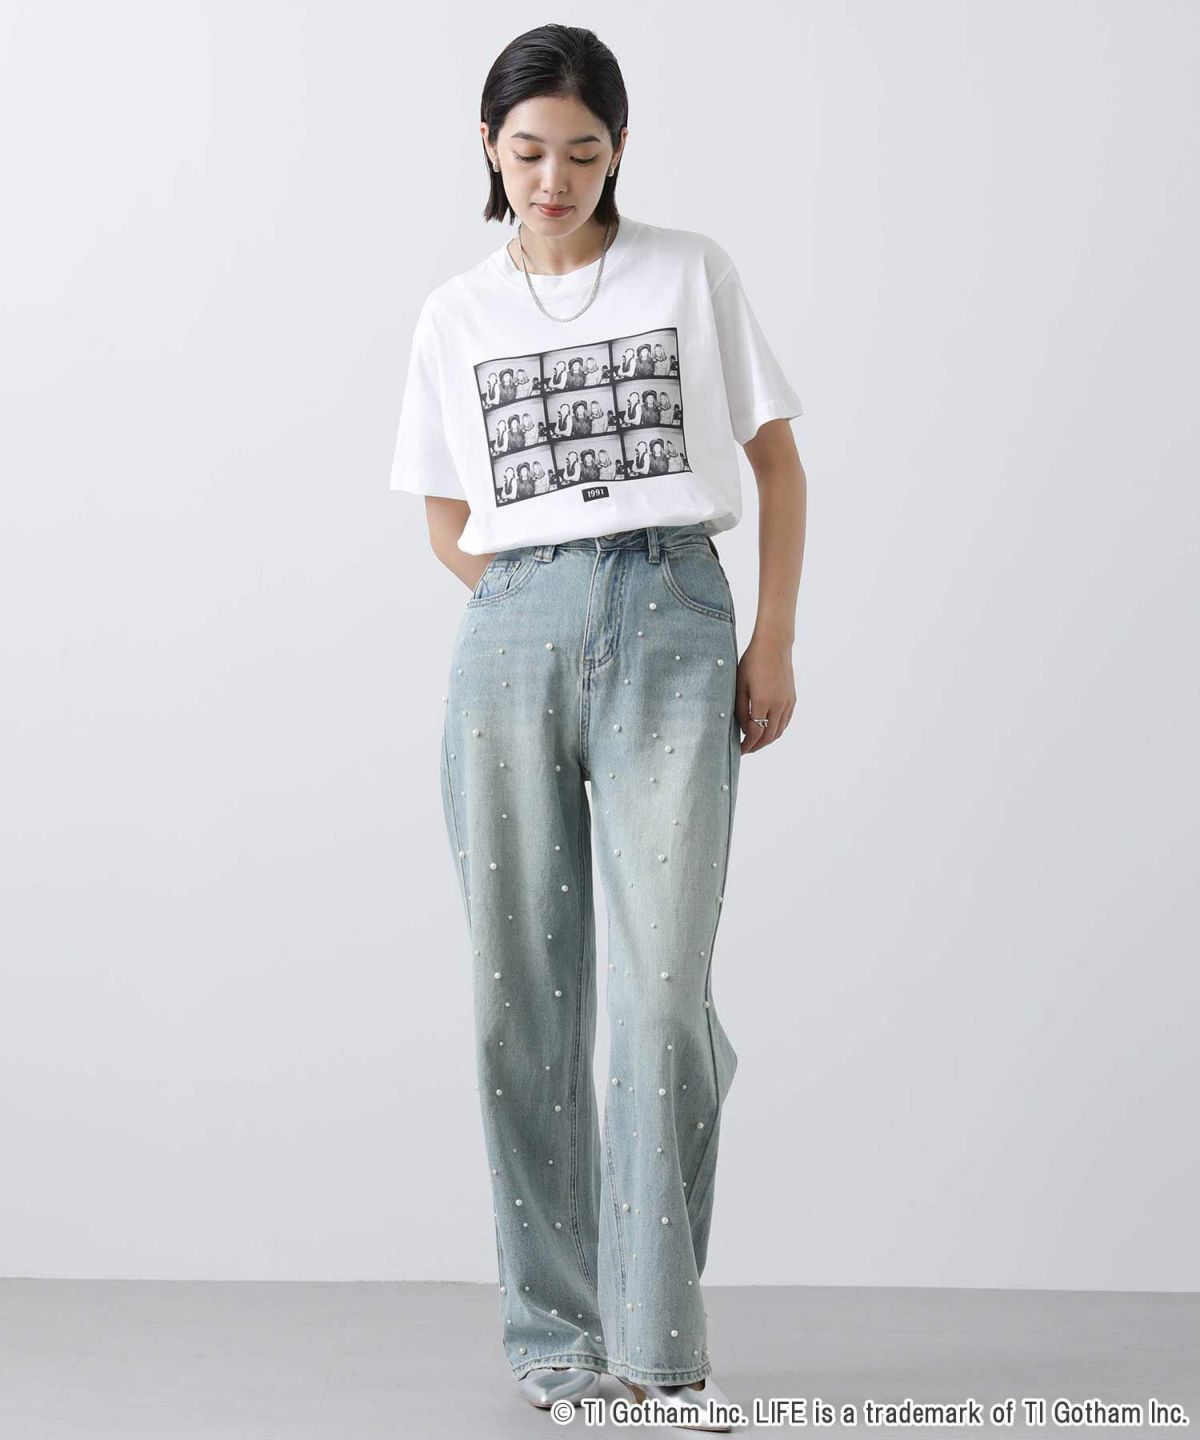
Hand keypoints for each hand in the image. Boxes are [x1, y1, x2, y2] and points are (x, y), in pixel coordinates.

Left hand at [735, 632, 795, 753]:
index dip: (747, 745)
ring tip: (756, 743)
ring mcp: (787, 703)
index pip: (755, 733)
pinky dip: (777, 730)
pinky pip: (785, 722)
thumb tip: (744, 729)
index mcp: (762, 702)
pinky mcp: (792, 699)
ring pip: (779, 731)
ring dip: (767, 740)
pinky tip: (768, 731)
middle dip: (756, 746)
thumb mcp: (740, 685)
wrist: (774, 645)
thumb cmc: (752, 662)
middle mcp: (778, 705)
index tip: (739, 750)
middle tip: (746, 750)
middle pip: (768, 736)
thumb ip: (741, 709)